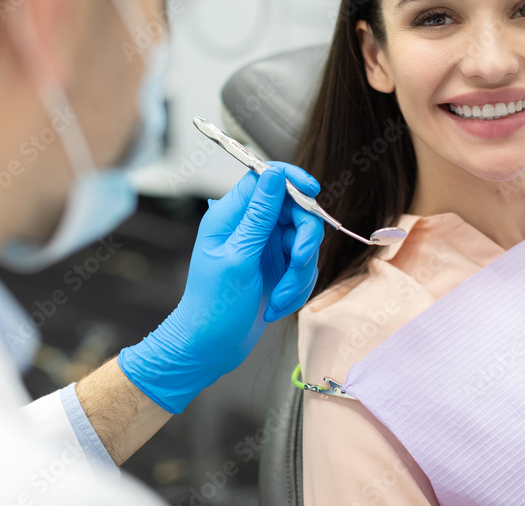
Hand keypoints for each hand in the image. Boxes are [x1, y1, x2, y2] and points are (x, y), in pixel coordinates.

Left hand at [118, 163, 324, 412]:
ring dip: (299, 273)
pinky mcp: (278, 268)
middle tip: (297, 263)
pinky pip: (304, 266)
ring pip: (304, 242)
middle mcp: (250, 227)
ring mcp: (265, 248)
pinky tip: (279, 305)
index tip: (313, 191)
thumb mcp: (238, 258)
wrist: (211, 349)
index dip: (292, 180)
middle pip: (295, 212)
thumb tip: (274, 175)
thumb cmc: (213, 307)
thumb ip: (259, 215)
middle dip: (303, 241)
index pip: (266, 179)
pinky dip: (298, 287)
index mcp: (231, 216)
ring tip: (281, 298)